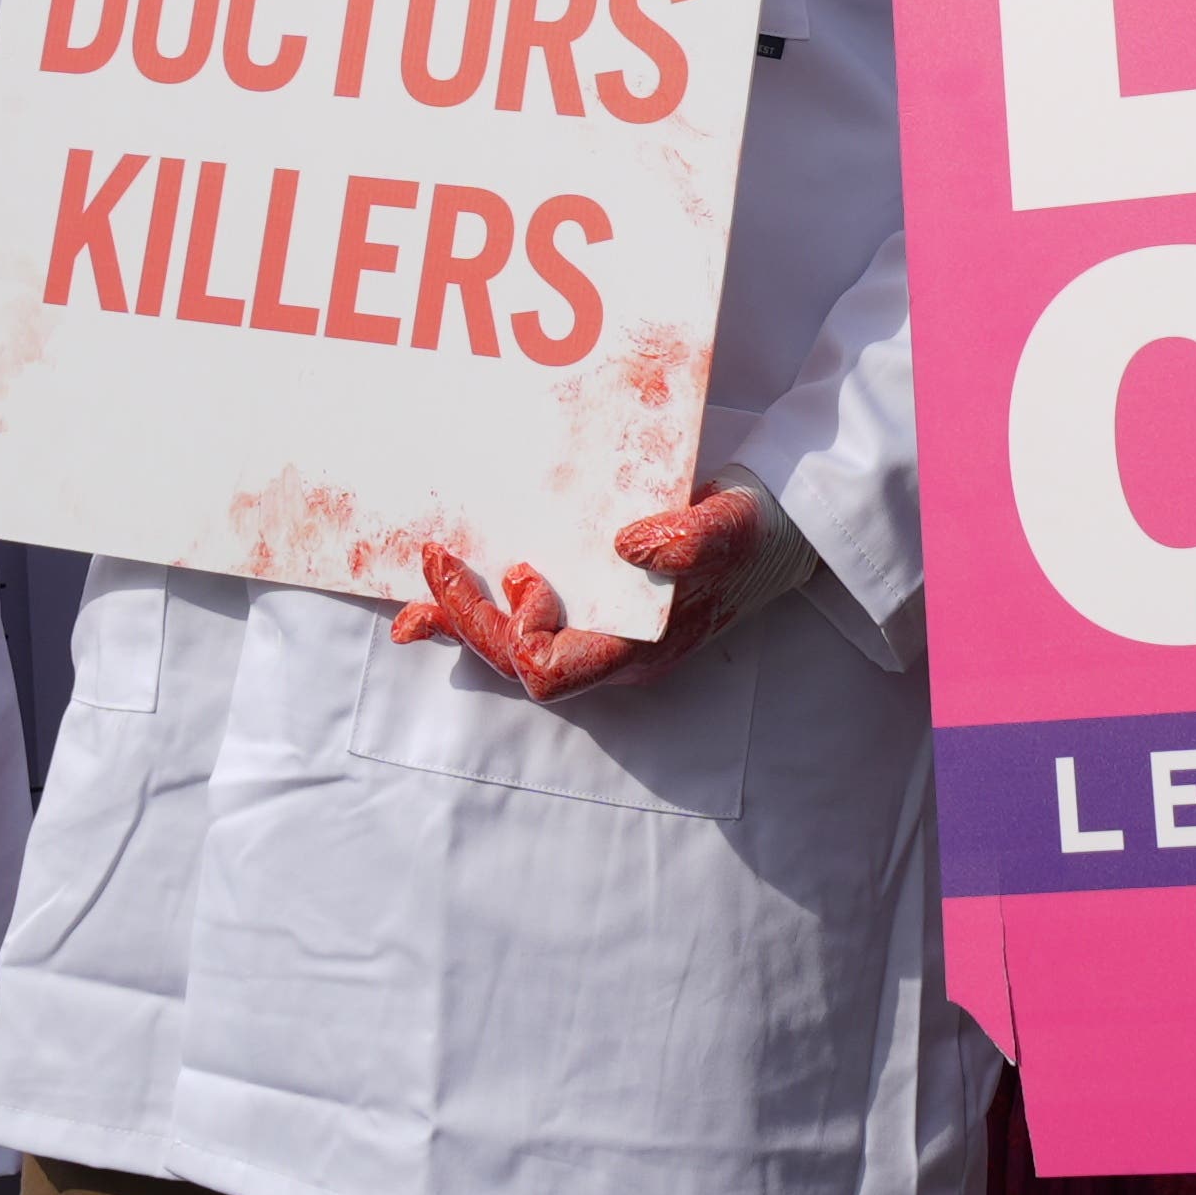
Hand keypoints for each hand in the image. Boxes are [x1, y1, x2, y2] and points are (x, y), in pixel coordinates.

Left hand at [395, 486, 774, 703]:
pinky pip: (522, 627)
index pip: (550, 670)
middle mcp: (610, 655)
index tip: (522, 570)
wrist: (781, 530)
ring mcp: (599, 637)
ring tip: (415, 601)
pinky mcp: (592, 611)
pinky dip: (476, 613)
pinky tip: (437, 603)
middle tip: (438, 558)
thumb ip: (690, 538)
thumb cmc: (756, 530)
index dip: (519, 632)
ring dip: (461, 623)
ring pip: (510, 652)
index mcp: (637, 649)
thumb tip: (629, 545)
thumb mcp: (731, 524)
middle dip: (467, 620)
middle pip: (515, 665)